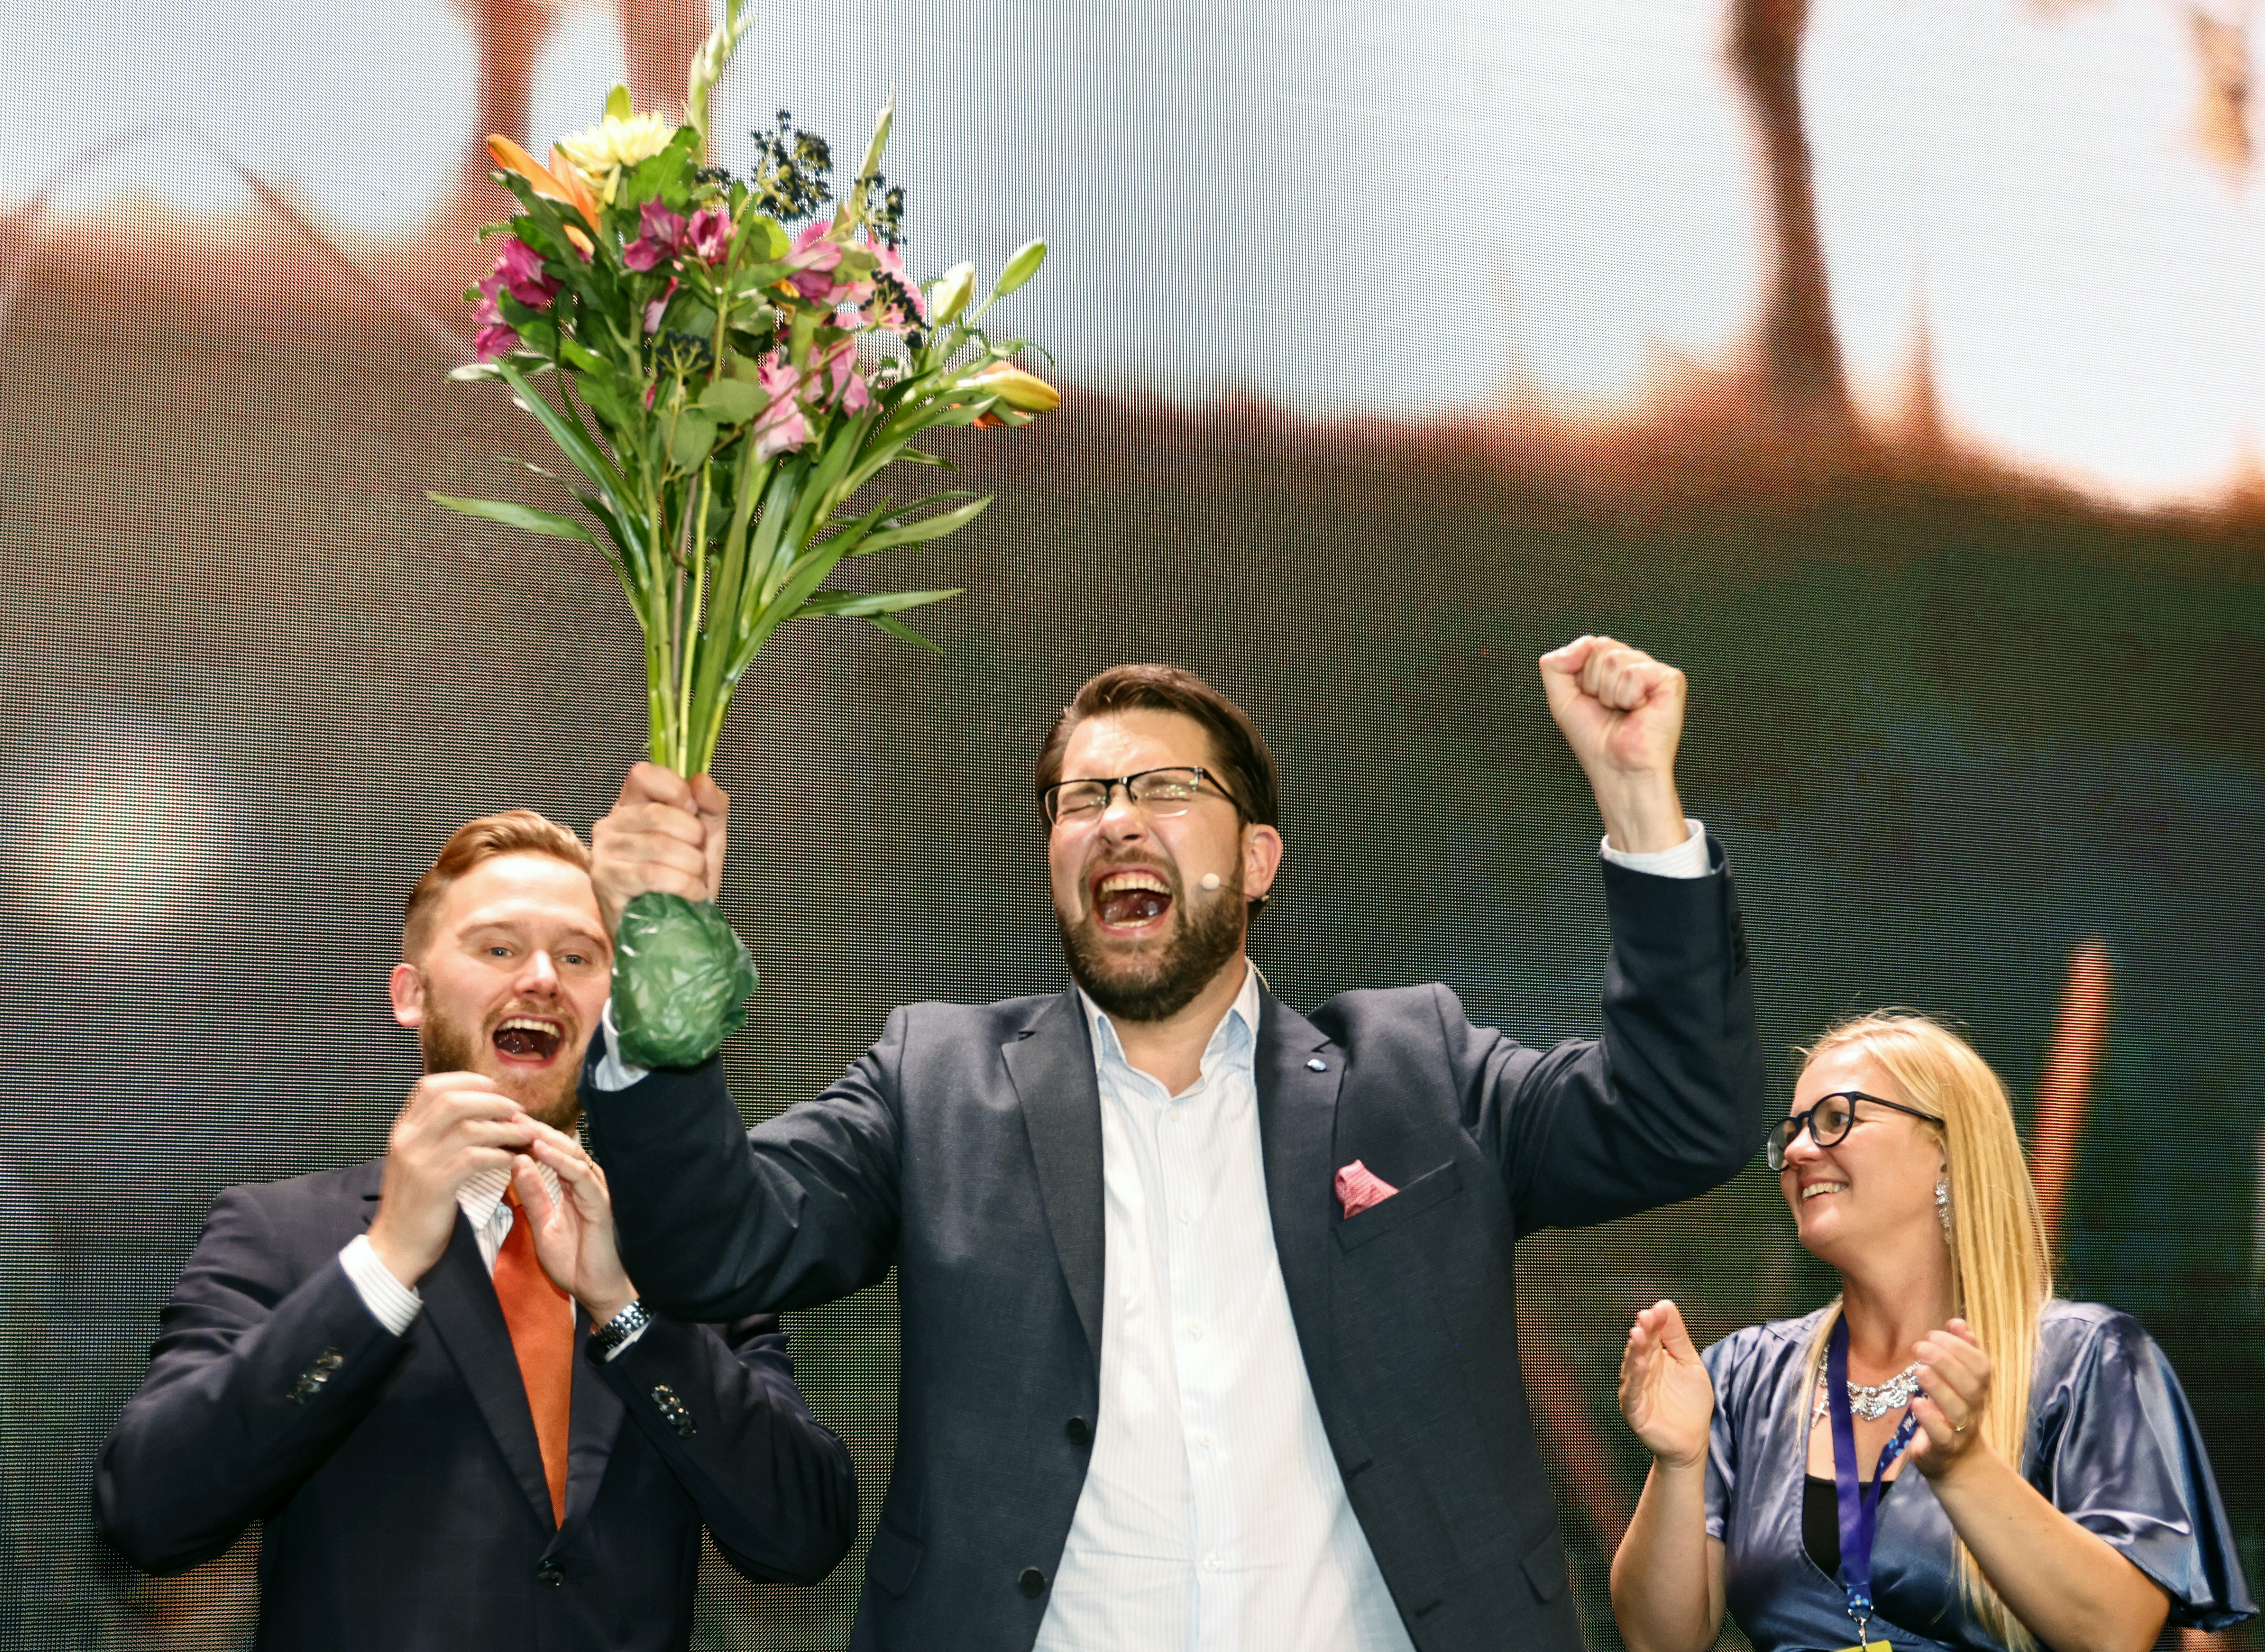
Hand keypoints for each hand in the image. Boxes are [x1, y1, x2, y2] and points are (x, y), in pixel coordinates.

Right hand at [367, 1073, 534, 1286]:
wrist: (396, 1244)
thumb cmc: (415, 1201)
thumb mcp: (417, 1159)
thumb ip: (435, 1133)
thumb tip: (473, 1108)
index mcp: (403, 1129)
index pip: (430, 1086)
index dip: (465, 1080)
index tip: (492, 1085)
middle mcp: (408, 1140)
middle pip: (453, 1101)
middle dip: (491, 1101)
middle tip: (516, 1110)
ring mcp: (420, 1162)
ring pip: (468, 1129)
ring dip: (503, 1129)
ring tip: (524, 1135)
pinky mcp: (435, 1185)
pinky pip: (474, 1159)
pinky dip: (498, 1155)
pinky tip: (511, 1159)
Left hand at [514, 1122, 636, 1324]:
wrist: (595, 1291)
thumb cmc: (574, 1261)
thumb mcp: (542, 1226)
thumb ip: (533, 1196)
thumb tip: (518, 1162)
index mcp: (572, 1187)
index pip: (552, 1153)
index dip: (531, 1137)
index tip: (504, 1125)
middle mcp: (586, 1184)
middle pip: (563, 1146)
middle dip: (536, 1130)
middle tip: (510, 1116)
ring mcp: (595, 1192)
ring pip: (573, 1154)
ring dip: (546, 1139)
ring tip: (521, 1126)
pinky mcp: (600, 1204)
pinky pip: (580, 1175)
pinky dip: (560, 1161)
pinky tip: (541, 1150)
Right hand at [589, 761, 729, 933]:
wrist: (667, 932)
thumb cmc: (683, 881)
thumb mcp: (705, 841)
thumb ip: (711, 807)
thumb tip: (701, 780)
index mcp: (631, 806)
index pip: (643, 774)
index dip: (675, 789)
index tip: (693, 812)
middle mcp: (610, 825)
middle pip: (657, 814)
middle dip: (693, 837)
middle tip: (699, 857)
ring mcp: (604, 854)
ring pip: (659, 846)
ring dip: (692, 865)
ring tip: (698, 879)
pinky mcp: (606, 883)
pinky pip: (652, 875)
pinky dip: (684, 884)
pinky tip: (693, 893)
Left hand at [1538, 635, 1688, 853]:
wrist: (1616, 768)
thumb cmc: (1594, 739)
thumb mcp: (1561, 699)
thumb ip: (1555, 665)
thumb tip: (1583, 642)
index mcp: (1612, 667)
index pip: (1590, 644)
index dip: (1581, 675)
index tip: (1591, 701)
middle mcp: (1634, 664)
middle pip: (1601, 647)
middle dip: (1593, 683)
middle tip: (1608, 708)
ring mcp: (1654, 671)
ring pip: (1615, 659)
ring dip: (1610, 693)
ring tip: (1623, 711)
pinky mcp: (1671, 680)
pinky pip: (1634, 672)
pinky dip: (1628, 697)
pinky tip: (1639, 711)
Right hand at [1619, 1299, 1714, 1468]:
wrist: (1693, 1441)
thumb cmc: (1690, 1403)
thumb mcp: (1689, 1364)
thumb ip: (1677, 1337)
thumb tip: (1665, 1304)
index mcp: (1654, 1358)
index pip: (1652, 1334)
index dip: (1654, 1321)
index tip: (1658, 1309)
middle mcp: (1641, 1371)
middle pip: (1640, 1348)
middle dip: (1643, 1332)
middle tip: (1645, 1317)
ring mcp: (1635, 1390)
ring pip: (1631, 1367)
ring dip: (1635, 1351)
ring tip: (1638, 1334)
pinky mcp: (1634, 1410)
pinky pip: (1632, 1392)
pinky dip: (1634, 1378)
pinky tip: (1640, 1365)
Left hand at [1909, 1318, 1992, 1480]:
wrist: (1957, 1462)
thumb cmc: (1953, 1412)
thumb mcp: (1959, 1381)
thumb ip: (1961, 1352)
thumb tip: (1957, 1321)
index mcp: (1978, 1389)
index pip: (1981, 1365)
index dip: (1961, 1347)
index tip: (1935, 1333)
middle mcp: (1974, 1408)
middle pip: (1970, 1384)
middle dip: (1946, 1361)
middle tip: (1920, 1346)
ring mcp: (1960, 1430)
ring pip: (1957, 1408)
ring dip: (1938, 1386)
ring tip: (1919, 1370)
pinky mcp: (1943, 1448)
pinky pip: (1941, 1435)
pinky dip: (1929, 1418)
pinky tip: (1916, 1404)